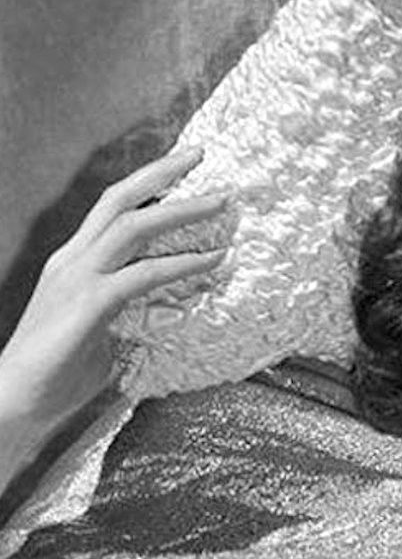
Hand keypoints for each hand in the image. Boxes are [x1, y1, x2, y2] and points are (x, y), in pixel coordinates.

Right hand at [0, 147, 227, 432]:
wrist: (14, 404)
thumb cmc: (57, 375)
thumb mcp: (102, 331)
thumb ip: (129, 311)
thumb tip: (164, 311)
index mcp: (75, 261)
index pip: (112, 207)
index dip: (148, 183)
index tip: (183, 165)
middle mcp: (73, 260)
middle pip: (119, 199)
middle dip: (162, 172)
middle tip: (202, 154)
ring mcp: (78, 279)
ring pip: (133, 226)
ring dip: (183, 210)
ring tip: (223, 202)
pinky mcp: (88, 305)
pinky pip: (143, 274)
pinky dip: (183, 263)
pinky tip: (214, 260)